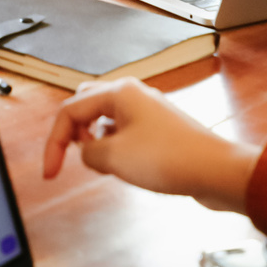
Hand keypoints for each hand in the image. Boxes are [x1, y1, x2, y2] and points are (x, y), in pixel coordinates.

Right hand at [43, 78, 258, 213]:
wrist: (216, 171)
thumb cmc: (170, 159)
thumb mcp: (114, 159)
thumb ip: (88, 153)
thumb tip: (87, 152)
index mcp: (119, 93)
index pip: (70, 111)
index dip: (54, 143)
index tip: (50, 173)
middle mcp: (132, 95)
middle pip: (86, 104)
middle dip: (74, 131)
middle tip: (76, 155)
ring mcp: (147, 111)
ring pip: (105, 118)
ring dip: (96, 140)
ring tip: (105, 164)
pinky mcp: (159, 129)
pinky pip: (124, 131)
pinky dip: (115, 146)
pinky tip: (125, 166)